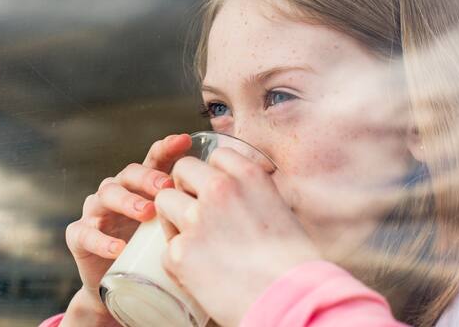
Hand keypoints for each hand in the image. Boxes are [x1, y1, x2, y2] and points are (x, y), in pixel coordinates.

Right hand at [63, 134, 191, 320]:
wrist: (125, 293)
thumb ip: (200, 213)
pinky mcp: (79, 238)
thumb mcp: (178, 230)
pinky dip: (100, 239)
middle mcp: (117, 192)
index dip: (166, 148)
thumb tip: (245, 201)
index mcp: (141, 187)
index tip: (185, 141)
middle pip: (128, 173)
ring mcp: (96, 213)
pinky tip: (118, 247)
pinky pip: (84, 233)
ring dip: (126, 201)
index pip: (154, 160)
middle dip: (148, 177)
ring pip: (105, 195)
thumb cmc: (157, 254)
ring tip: (147, 213)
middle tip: (166, 186)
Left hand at [155, 147, 319, 326]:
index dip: (213, 175)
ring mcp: (197, 218)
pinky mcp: (181, 251)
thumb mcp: (279, 210)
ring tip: (194, 243)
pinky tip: (199, 274)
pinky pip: (167, 247)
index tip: (216, 193)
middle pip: (182, 170)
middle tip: (196, 213)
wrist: (293, 302)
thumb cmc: (294, 264)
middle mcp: (219, 189)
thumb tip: (235, 198)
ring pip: (164, 201)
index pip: (216, 156)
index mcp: (248, 175)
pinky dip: (178, 261)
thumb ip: (251, 195)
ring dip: (173, 219)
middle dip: (185, 188)